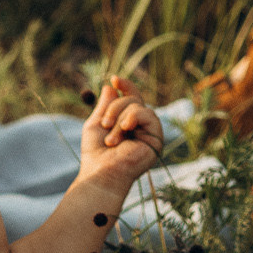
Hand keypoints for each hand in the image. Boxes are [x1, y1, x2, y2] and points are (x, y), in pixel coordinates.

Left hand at [79, 77, 163, 191]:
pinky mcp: (156, 138)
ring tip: (111, 137)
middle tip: (104, 124)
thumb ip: (104, 106)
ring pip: (137, 106)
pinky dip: (133, 117)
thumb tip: (110, 87)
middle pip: (132, 99)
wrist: (102, 173)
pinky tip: (125, 128)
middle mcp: (140, 126)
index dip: (125, 86)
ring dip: (120, 116)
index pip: (130, 99)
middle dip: (115, 107)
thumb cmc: (96, 153)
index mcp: (126, 123)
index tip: (114, 79)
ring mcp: (149, 132)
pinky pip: (147, 115)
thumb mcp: (96, 124)